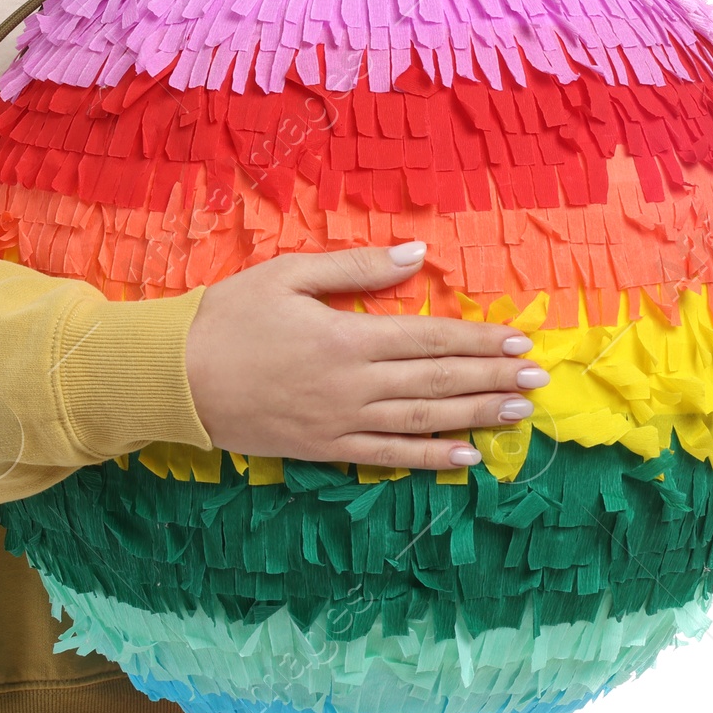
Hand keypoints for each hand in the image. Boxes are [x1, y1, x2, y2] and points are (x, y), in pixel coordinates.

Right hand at [185, 242, 548, 470]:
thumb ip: (357, 268)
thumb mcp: (288, 274)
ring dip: (476, 417)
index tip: (518, 340)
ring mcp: (340, 423)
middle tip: (538, 380)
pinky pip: (387, 457)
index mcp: (347, 336)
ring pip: (423, 421)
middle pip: (437, 382)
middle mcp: (352, 384)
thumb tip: (418, 254)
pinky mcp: (323, 450)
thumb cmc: (227, 317)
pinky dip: (430, 459)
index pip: (430, 338)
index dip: (479, 340)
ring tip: (517, 413)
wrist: (173, 377)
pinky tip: (465, 458)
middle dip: (492, 379)